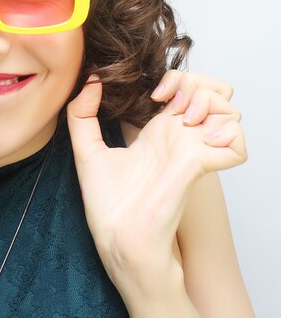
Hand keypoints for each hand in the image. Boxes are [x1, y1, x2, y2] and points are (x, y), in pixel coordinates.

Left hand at [66, 74, 245, 285]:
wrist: (117, 237)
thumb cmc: (107, 203)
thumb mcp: (87, 151)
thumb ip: (81, 115)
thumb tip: (92, 81)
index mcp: (156, 133)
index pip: (184, 91)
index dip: (176, 80)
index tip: (153, 93)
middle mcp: (179, 139)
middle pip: (212, 93)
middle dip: (197, 85)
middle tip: (171, 101)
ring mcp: (192, 152)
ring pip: (230, 112)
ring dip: (211, 105)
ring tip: (185, 118)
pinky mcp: (198, 168)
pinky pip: (236, 143)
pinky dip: (227, 134)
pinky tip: (199, 138)